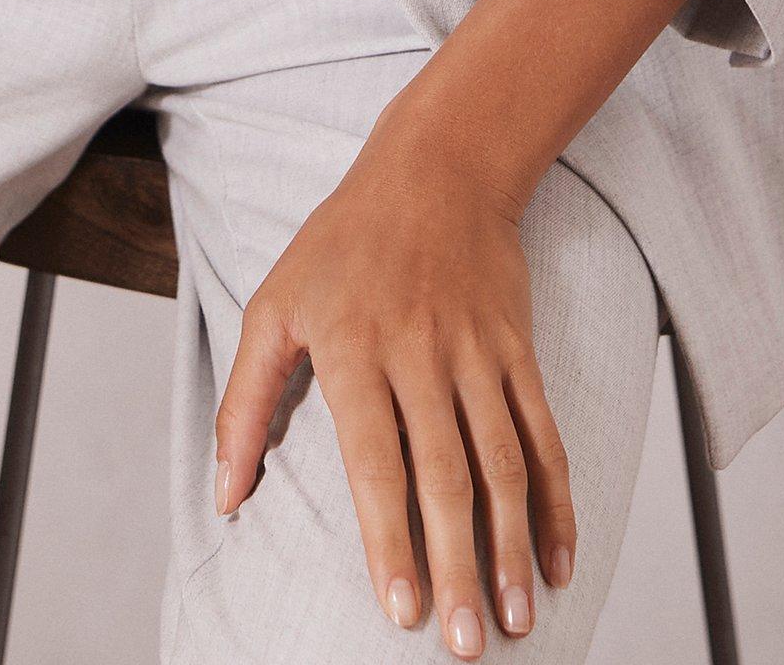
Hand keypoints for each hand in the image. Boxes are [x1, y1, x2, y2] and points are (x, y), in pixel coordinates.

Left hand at [212, 103, 571, 653]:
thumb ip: (246, 404)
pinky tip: (558, 560)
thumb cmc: (341, 243)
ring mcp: (476, 352)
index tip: (399, 610)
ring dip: (512, 547)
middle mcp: (420, 353)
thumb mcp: (274, 306)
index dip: (390, 537)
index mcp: (353, 348)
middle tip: (462, 646)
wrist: (436, 167)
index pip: (376, 460)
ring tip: (514, 619)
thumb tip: (225, 496)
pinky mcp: (516, 349)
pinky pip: (542, 434)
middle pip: (445, 475)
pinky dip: (556, 501)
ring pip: (502, 463)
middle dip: (457, 566)